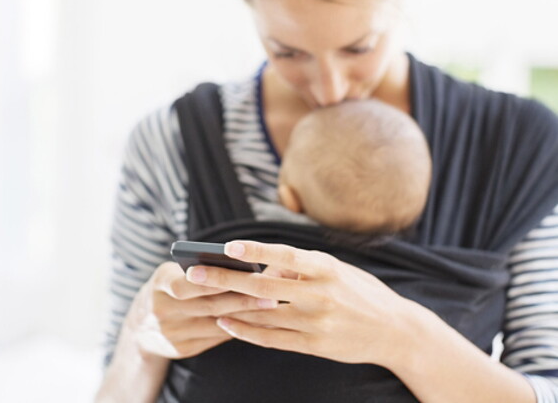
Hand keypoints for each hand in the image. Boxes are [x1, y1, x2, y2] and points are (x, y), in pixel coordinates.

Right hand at [127, 261, 279, 359]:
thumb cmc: (167, 288)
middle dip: (241, 299)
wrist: (140, 327)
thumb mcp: (171, 273)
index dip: (213, 281)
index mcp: (159, 285)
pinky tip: (256, 320)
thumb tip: (238, 263)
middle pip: (208, 305)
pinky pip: (215, 337)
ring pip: (216, 323)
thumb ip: (197, 269)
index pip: (186, 284)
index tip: (242, 275)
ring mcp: (172, 333)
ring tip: (270, 306)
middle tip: (270, 293)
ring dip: (245, 315)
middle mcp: (162, 311)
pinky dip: (236, 327)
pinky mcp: (182, 349)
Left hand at [185, 241, 410, 366]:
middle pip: (262, 286)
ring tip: (203, 299)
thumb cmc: (360, 292)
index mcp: (326, 268)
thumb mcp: (336, 270)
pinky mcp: (314, 346)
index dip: (255, 251)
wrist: (395, 331)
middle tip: (195, 273)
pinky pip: (272, 339)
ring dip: (229, 306)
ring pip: (262, 315)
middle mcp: (320, 294)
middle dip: (225, 279)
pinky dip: (246, 331)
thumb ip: (300, 268)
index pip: (284, 255)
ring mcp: (316, 323)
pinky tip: (227, 324)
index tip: (228, 246)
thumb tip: (264, 269)